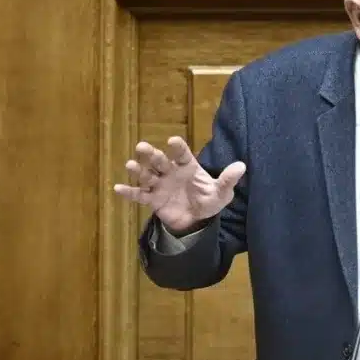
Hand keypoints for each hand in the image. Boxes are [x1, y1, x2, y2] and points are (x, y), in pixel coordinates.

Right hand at [113, 136, 245, 232]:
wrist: (197, 219)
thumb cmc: (209, 200)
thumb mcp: (221, 192)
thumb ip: (227, 180)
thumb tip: (241, 166)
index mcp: (188, 166)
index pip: (182, 154)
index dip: (178, 147)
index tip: (173, 140)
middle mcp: (171, 172)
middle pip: (160, 161)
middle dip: (151, 155)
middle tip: (142, 147)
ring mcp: (160, 185)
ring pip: (147, 176)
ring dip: (138, 171)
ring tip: (130, 165)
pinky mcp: (153, 200)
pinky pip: (139, 196)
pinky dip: (129, 193)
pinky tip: (117, 189)